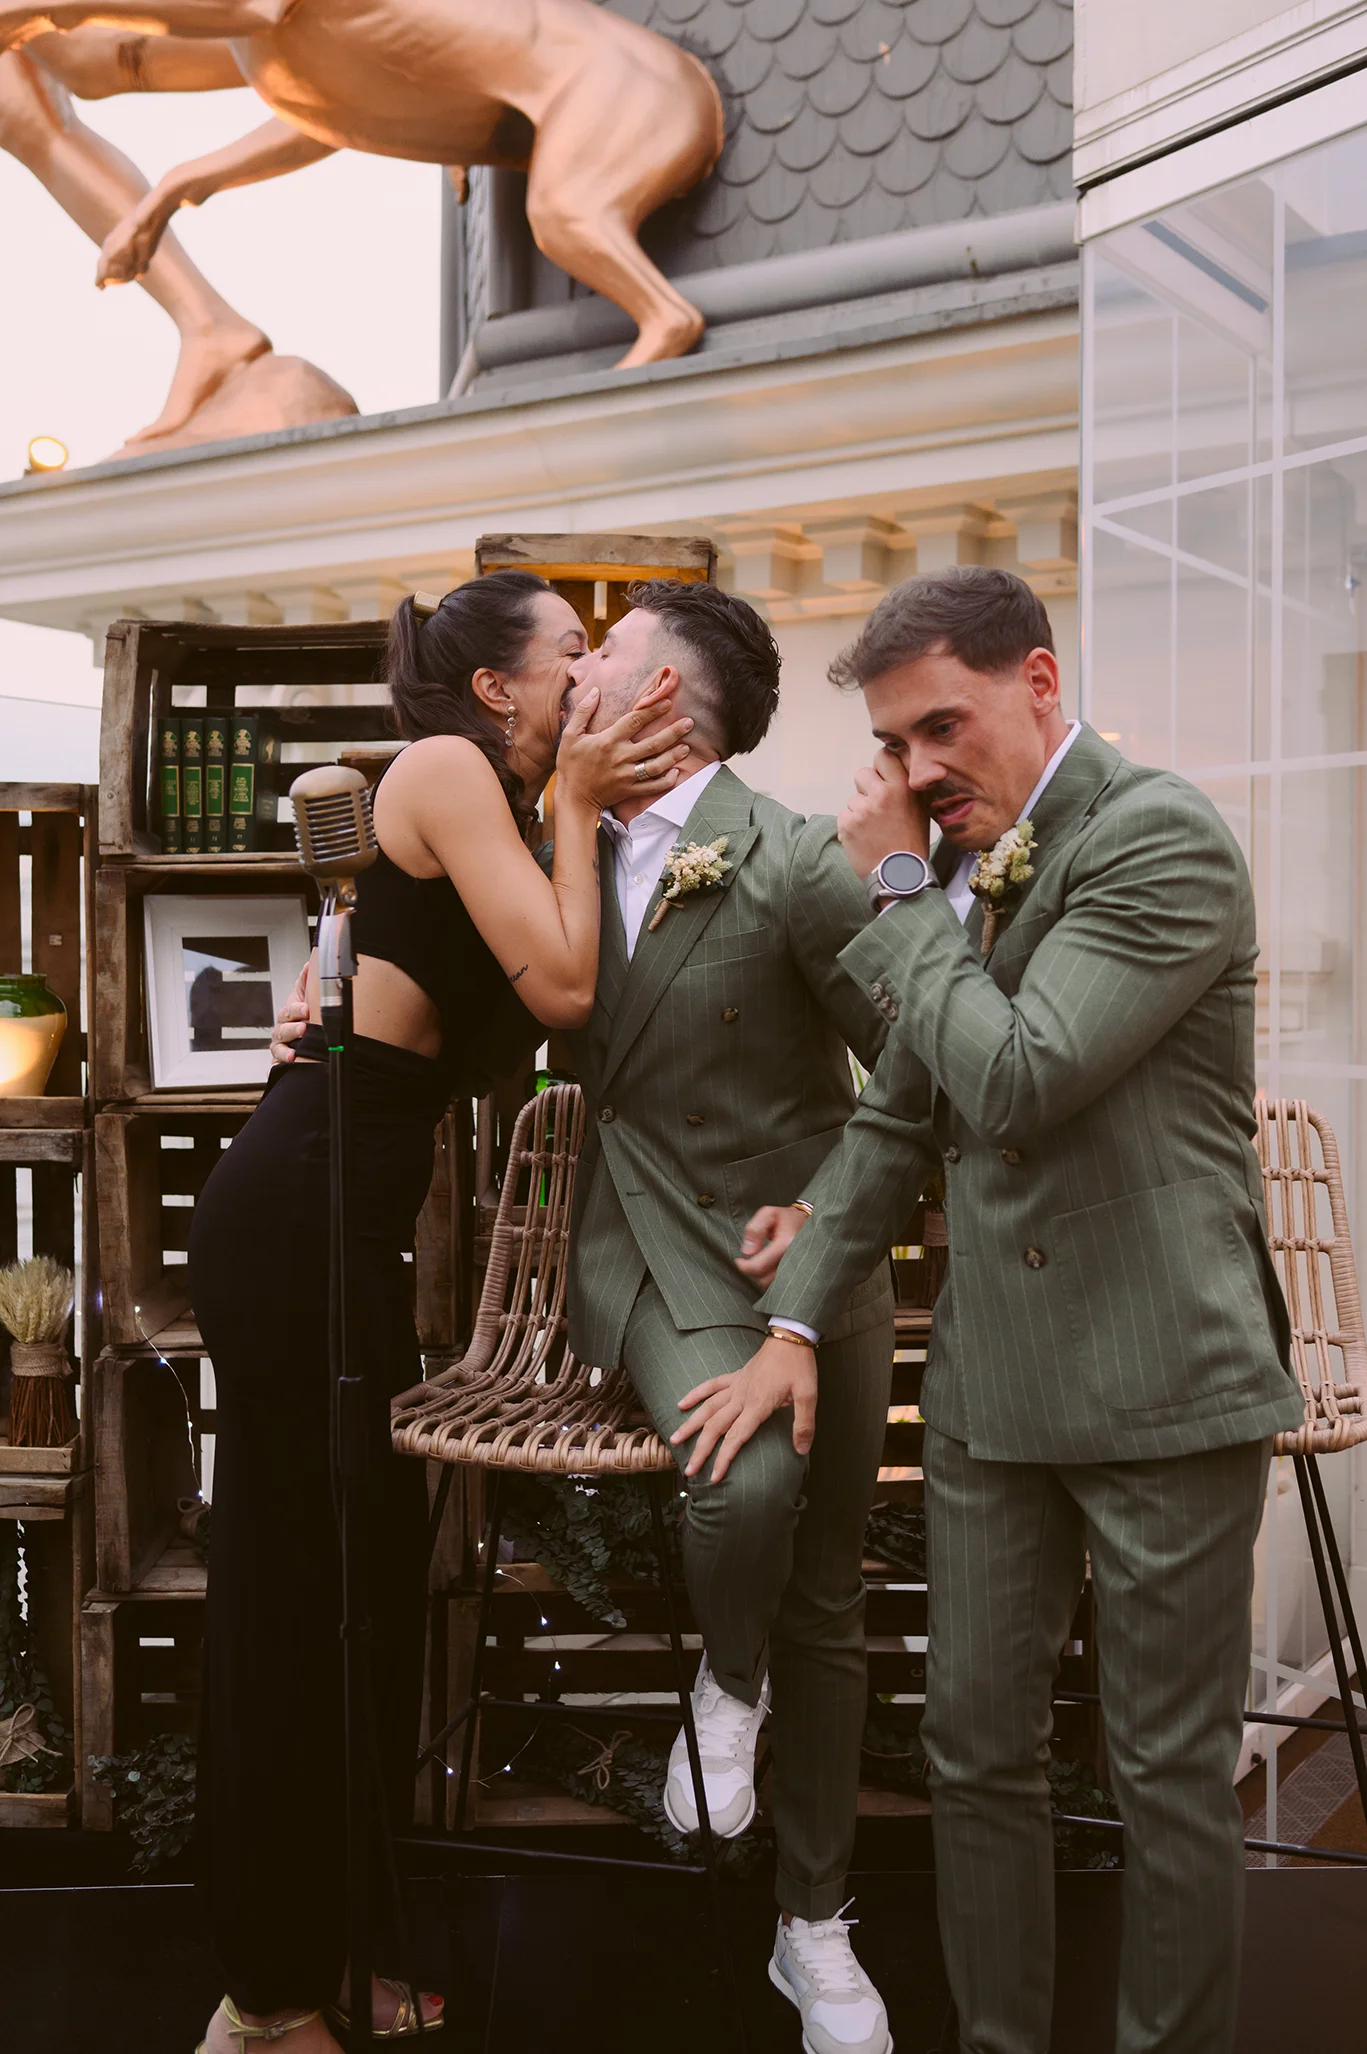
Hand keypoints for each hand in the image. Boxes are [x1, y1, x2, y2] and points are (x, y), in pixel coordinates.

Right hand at [269, 963, 309, 1064]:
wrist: (305, 1039)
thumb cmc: (303, 1016)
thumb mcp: (305, 997)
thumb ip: (306, 981)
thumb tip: (310, 964)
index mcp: (288, 1014)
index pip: (289, 1010)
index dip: (296, 1009)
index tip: (306, 1009)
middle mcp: (282, 1030)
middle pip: (282, 1029)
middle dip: (292, 1029)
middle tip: (304, 1029)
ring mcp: (281, 1045)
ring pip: (279, 1046)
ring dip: (285, 1049)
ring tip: (294, 1053)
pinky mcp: (281, 1060)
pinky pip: (277, 1063)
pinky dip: (281, 1063)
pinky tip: (289, 1064)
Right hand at [555, 677, 693, 812]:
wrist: (573, 798)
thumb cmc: (570, 765)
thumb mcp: (569, 735)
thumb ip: (583, 712)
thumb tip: (595, 691)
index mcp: (608, 741)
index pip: (635, 720)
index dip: (653, 710)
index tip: (668, 702)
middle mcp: (621, 757)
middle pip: (653, 743)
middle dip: (674, 732)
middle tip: (690, 723)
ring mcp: (627, 776)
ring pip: (657, 765)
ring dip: (674, 756)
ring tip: (687, 747)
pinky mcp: (630, 791)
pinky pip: (653, 786)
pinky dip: (667, 780)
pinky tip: (677, 772)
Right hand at [672, 1337, 817, 1483]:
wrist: (791, 1337)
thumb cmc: (799, 1366)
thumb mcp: (808, 1396)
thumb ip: (804, 1424)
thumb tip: (801, 1450)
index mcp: (758, 1405)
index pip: (735, 1438)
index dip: (723, 1459)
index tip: (713, 1477)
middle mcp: (741, 1397)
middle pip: (715, 1427)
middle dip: (701, 1450)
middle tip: (689, 1470)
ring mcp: (735, 1386)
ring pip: (707, 1408)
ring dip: (690, 1425)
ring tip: (674, 1440)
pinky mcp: (735, 1376)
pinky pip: (710, 1386)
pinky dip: (695, 1394)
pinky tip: (681, 1404)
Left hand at [735, 1203, 808, 1286]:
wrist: (808, 1222)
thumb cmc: (786, 1217)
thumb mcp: (768, 1214)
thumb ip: (755, 1230)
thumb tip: (748, 1252)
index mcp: (786, 1243)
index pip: (759, 1266)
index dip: (744, 1266)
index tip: (739, 1261)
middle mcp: (794, 1258)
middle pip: (764, 1280)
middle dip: (752, 1272)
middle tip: (749, 1261)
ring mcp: (798, 1268)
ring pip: (772, 1285)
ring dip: (761, 1277)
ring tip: (758, 1263)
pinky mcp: (799, 1274)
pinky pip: (779, 1284)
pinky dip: (770, 1279)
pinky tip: (767, 1268)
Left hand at [838, 747, 930, 880]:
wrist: (900, 875)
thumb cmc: (912, 842)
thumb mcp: (921, 808)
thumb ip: (907, 785)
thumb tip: (896, 766)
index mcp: (902, 787)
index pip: (882, 756)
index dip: (880, 768)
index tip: (883, 778)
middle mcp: (881, 794)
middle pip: (862, 774)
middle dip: (866, 788)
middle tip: (877, 808)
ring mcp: (862, 809)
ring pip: (853, 799)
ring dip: (859, 811)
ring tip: (873, 829)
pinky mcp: (847, 825)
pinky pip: (844, 816)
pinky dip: (850, 826)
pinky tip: (864, 838)